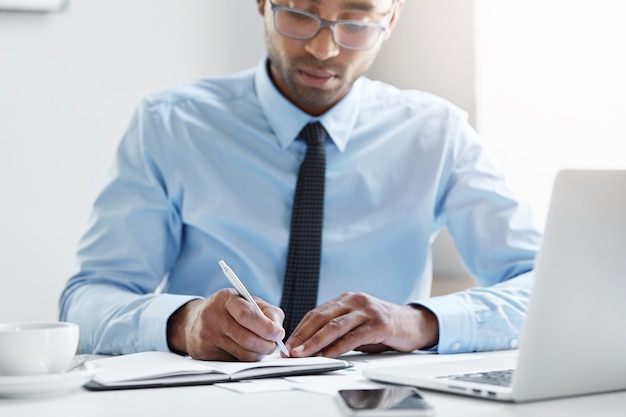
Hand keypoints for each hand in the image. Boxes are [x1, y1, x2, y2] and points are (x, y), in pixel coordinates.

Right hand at [167, 288, 284, 360]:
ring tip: (262, 347)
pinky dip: (245, 359)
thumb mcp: (248, 301)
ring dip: (258, 354)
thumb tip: (278, 330)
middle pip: (247, 339)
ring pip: (242, 354)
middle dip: (267, 345)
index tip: (279, 334)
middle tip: (274, 345)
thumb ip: (268, 313)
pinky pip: (233, 361)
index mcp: (226, 298)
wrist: (195, 319)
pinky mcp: (204, 352)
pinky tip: (246, 350)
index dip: (267, 328)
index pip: (248, 315)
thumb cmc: (229, 309)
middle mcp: (213, 316)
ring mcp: (207, 335)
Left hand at [284, 292, 438, 357]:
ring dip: (315, 341)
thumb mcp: (357, 323)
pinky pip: (353, 337)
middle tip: (290, 350)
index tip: (289, 343)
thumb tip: (311, 345)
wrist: (416, 324)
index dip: (301, 328)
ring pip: (334, 326)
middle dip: (303, 335)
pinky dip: (337, 347)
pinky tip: (328, 355)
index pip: (317, 312)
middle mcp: (355, 300)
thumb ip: (338, 330)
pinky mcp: (379, 324)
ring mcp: (367, 311)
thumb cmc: (384, 326)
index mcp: (346, 298)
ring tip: (302, 354)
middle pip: (321, 317)